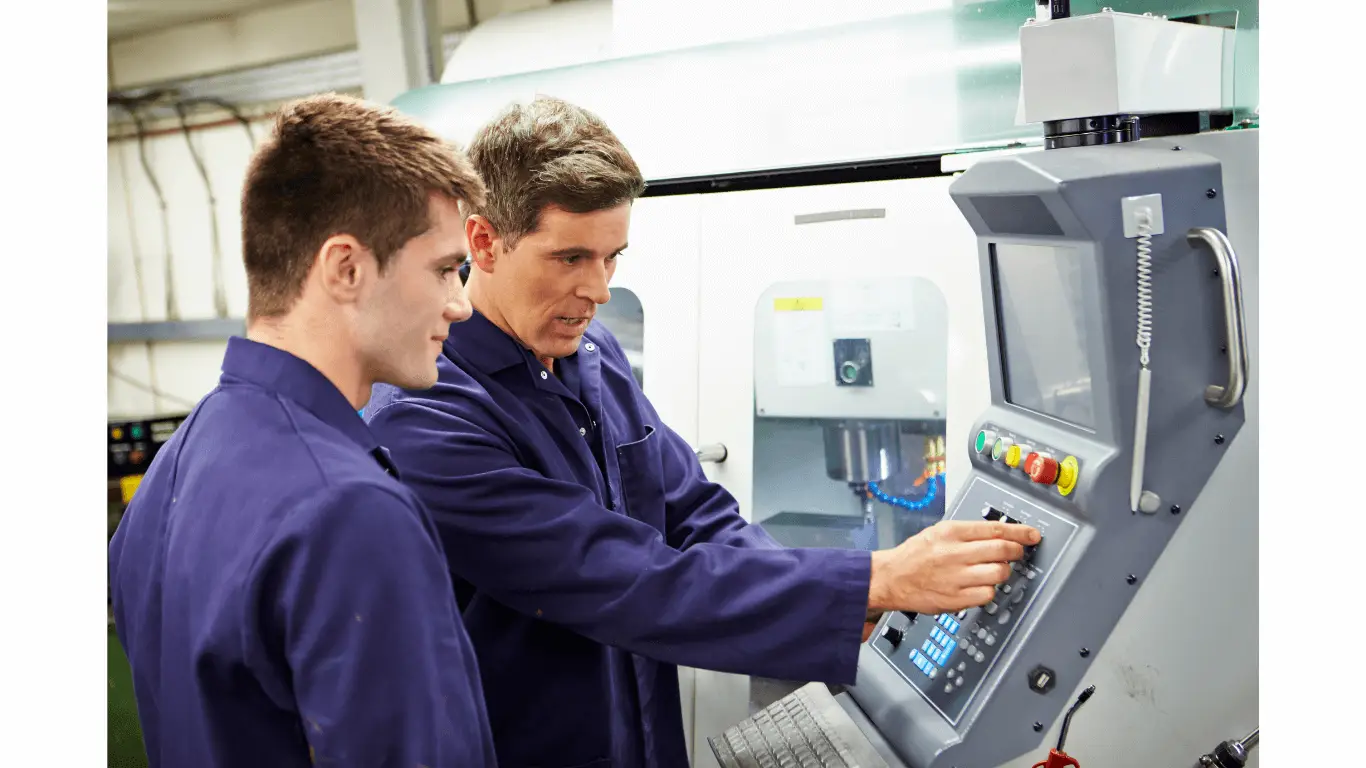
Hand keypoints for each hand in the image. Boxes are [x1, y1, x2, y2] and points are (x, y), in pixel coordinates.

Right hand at [867, 520, 1040, 614]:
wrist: (890, 578)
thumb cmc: (914, 555)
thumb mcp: (938, 532)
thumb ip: (967, 533)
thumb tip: (999, 535)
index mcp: (951, 532)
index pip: (995, 529)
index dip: (1020, 532)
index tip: (1032, 535)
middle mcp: (955, 553)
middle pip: (1002, 550)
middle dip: (1016, 552)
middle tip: (1017, 553)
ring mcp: (956, 577)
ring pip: (999, 574)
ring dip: (1002, 573)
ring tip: (993, 572)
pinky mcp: (956, 599)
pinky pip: (988, 595)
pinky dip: (989, 591)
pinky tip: (980, 587)